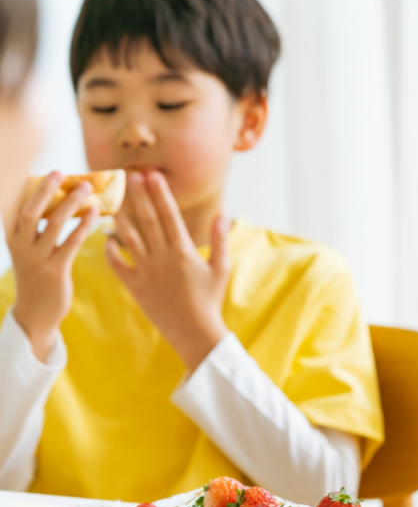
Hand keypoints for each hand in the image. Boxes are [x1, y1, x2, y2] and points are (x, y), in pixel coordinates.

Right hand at [8, 172, 99, 361]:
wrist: (36, 314)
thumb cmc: (38, 277)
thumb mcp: (31, 252)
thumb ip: (39, 231)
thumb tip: (60, 204)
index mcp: (13, 239)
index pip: (17, 208)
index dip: (29, 189)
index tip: (43, 171)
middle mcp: (20, 247)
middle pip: (32, 211)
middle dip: (46, 190)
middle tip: (61, 171)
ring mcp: (37, 259)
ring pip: (54, 224)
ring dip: (71, 203)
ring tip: (86, 187)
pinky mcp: (55, 270)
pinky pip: (71, 242)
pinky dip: (84, 225)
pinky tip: (95, 213)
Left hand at [105, 170, 229, 371]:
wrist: (195, 332)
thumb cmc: (211, 299)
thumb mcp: (221, 268)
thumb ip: (220, 239)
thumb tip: (223, 214)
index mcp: (184, 251)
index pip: (170, 215)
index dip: (160, 194)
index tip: (153, 176)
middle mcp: (163, 257)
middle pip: (148, 220)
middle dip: (139, 196)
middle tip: (130, 175)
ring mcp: (146, 271)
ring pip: (129, 238)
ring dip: (121, 217)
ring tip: (112, 200)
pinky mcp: (135, 286)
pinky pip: (117, 265)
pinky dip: (110, 251)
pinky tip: (106, 238)